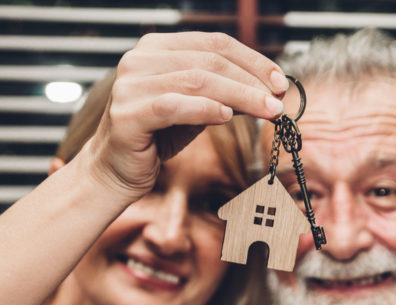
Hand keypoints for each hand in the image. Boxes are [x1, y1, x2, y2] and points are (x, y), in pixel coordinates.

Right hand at [85, 32, 288, 200]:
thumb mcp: (198, 109)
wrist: (117, 169)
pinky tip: (228, 117)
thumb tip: (269, 90)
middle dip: (251, 80)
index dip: (252, 59)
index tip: (279, 80)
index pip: (214, 43)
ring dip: (240, 96)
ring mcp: (131, 85)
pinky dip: (205, 109)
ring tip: (267, 111)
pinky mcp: (128, 114)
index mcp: (157, 48)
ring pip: (197, 81)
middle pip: (209, 61)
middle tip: (278, 100)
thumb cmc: (158, 136)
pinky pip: (174, 106)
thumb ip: (226, 94)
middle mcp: (141, 59)